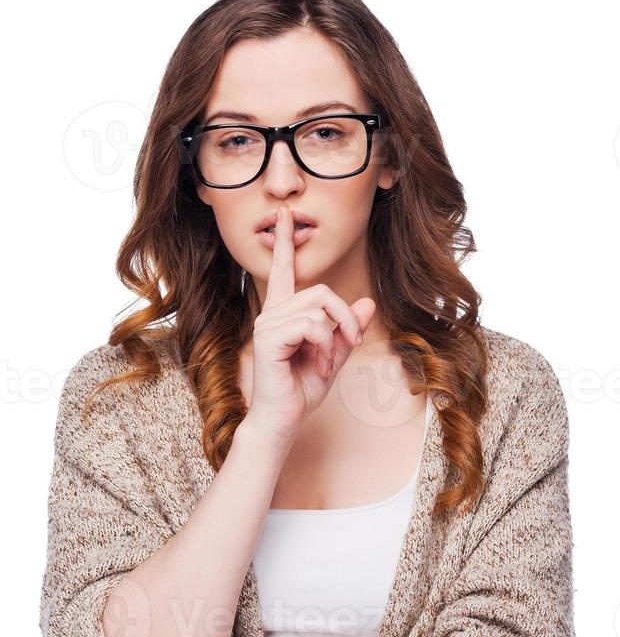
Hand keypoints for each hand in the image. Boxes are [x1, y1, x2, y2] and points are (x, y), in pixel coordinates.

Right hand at [246, 204, 375, 445]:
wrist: (284, 419)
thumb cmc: (302, 389)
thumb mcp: (335, 354)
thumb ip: (348, 329)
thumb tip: (369, 302)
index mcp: (283, 313)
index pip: (284, 271)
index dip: (286, 243)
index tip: (285, 217)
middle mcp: (271, 314)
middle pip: (321, 290)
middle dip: (346, 317)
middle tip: (351, 343)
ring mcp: (267, 324)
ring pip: (320, 308)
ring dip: (337, 337)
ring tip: (330, 363)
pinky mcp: (269, 339)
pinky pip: (312, 326)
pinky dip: (327, 346)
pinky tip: (321, 366)